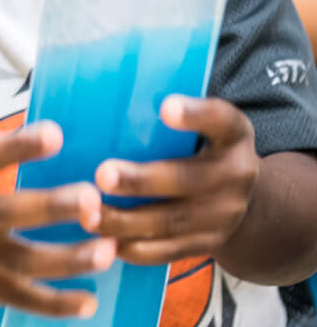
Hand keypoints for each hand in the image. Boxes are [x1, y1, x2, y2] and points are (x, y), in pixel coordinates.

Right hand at [0, 39, 116, 319]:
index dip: (20, 146)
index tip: (58, 133)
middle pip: (12, 212)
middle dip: (52, 207)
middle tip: (94, 199)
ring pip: (24, 261)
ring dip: (66, 260)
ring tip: (109, 250)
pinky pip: (21, 299)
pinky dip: (54, 305)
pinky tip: (91, 302)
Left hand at [93, 96, 259, 264]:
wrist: (244, 196)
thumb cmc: (201, 142)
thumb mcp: (201, 120)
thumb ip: (167, 108)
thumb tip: (101, 81)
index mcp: (233, 133)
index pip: (220, 119)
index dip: (194, 114)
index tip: (165, 107)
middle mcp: (236, 175)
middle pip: (187, 179)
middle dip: (141, 180)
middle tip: (102, 174)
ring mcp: (224, 215)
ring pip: (171, 222)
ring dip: (126, 220)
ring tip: (88, 213)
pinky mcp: (207, 245)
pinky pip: (167, 251)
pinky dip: (133, 248)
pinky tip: (101, 243)